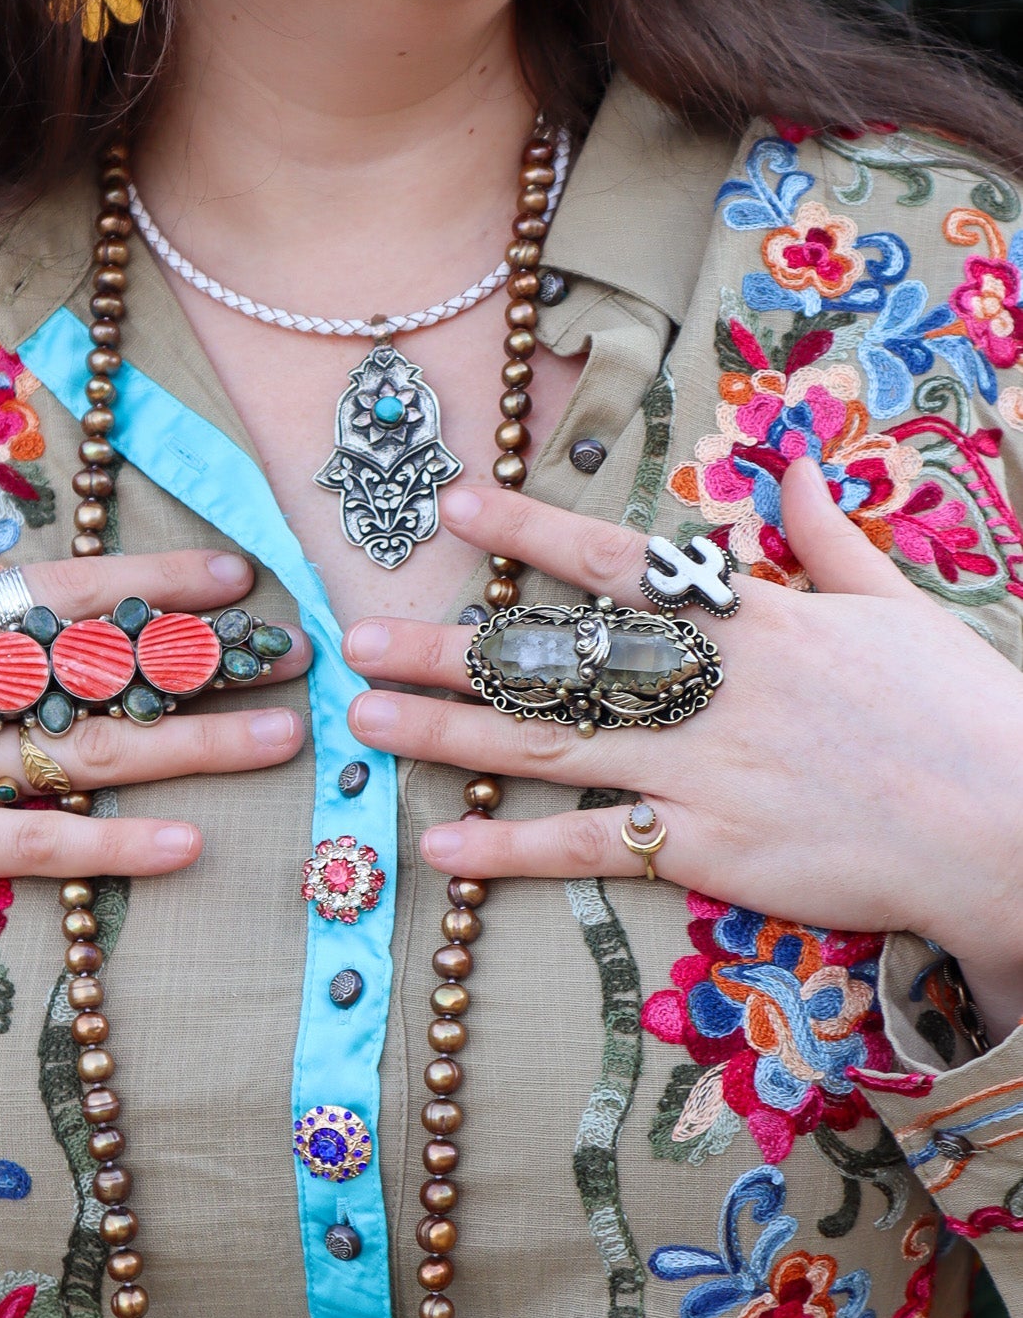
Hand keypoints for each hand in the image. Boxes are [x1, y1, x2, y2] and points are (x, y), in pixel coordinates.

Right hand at [0, 473, 309, 1040]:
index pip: (62, 592)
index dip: (156, 584)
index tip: (237, 578)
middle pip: (100, 668)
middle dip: (205, 660)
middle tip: (297, 656)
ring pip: (90, 753)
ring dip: (194, 745)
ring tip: (280, 738)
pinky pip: (38, 847)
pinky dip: (112, 846)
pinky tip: (189, 843)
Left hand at [343, 458, 1022, 1043]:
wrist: (1002, 822)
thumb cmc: (957, 710)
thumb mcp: (896, 603)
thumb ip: (826, 536)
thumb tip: (791, 464)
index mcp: (749, 618)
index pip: (617, 563)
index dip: (530, 531)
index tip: (454, 502)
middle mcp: (706, 687)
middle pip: (555, 661)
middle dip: (450, 650)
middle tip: (358, 640)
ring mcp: (700, 770)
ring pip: (548, 749)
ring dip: (449, 737)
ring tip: (367, 725)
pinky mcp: (707, 849)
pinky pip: (592, 848)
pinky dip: (513, 854)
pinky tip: (440, 851)